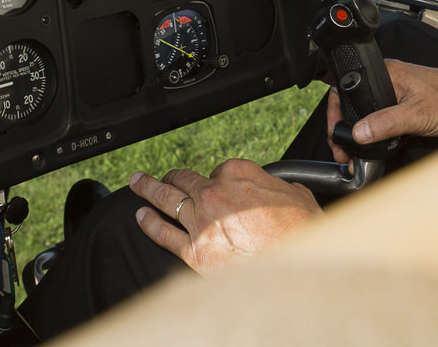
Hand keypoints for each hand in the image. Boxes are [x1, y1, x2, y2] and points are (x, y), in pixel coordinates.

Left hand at [128, 161, 321, 273]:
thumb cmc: (300, 230)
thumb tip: (272, 185)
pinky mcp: (195, 252)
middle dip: (168, 176)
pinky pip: (163, 234)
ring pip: (166, 200)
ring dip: (148, 190)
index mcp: (237, 174)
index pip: (215, 170)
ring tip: (137, 184)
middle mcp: (214, 193)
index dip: (214, 179)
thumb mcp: (295, 193)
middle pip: (183, 180)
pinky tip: (141, 216)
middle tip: (153, 176)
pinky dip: (149, 223)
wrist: (295, 267)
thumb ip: (273, 184)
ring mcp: (201, 222)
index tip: (212, 186)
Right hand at [325, 59, 437, 161]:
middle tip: (344, 151)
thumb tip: (358, 132)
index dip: (336, 115)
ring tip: (357, 151)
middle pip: (354, 104)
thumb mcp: (417, 114)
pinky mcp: (407, 105)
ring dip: (361, 132)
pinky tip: (378, 144)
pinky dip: (377, 132)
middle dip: (345, 128)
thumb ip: (385, 123)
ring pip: (368, 113)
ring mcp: (398, 93)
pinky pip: (383, 118)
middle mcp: (390, 80)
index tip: (336, 137)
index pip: (346, 90)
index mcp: (387, 74)